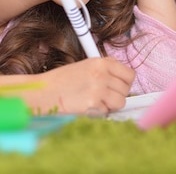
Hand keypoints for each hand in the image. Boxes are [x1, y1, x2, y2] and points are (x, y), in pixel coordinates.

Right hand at [20, 57, 134, 115]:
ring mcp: (99, 89)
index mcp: (102, 62)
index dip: (125, 83)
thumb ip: (106, 69)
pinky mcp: (94, 104)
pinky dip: (99, 112)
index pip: (129, 74)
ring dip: (111, 105)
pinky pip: (107, 112)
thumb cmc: (64, 80)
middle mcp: (102, 74)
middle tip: (104, 96)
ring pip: (120, 102)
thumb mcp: (87, 65)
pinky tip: (88, 106)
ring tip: (97, 101)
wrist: (45, 92)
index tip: (119, 87)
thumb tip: (123, 78)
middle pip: (126, 90)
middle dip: (117, 95)